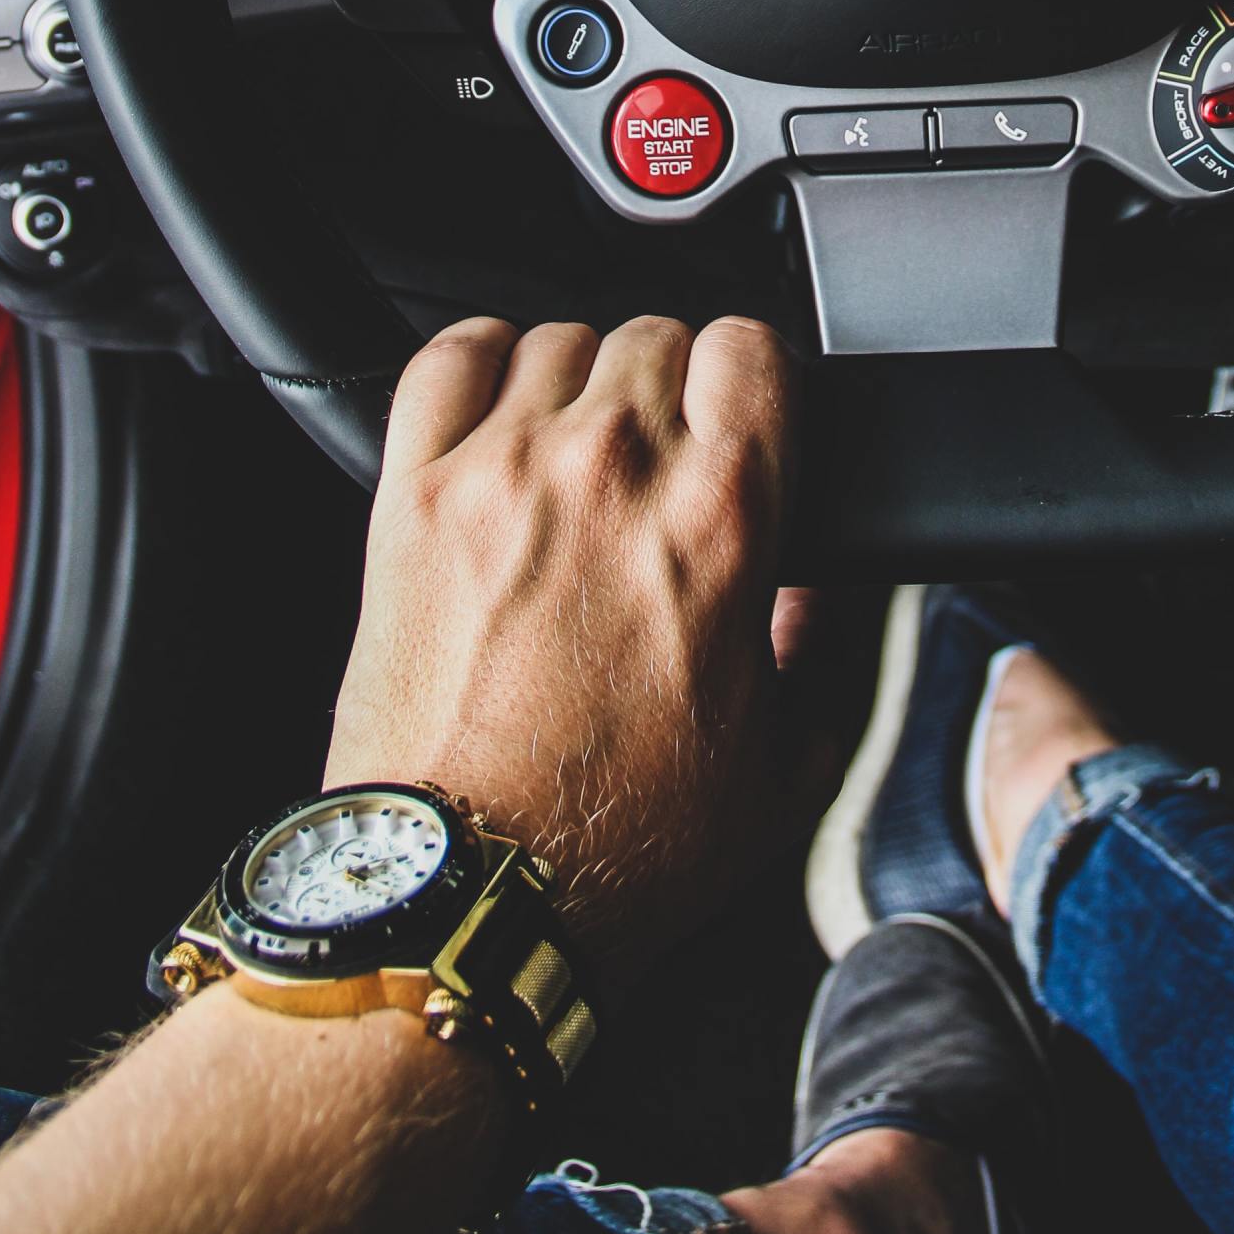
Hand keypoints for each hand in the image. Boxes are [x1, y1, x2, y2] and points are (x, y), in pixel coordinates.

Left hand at [325, 313, 822, 982]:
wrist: (473, 897)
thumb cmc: (619, 844)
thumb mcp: (788, 761)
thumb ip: (821, 647)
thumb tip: (815, 591)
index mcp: (722, 515)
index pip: (751, 348)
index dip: (753, 382)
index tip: (741, 423)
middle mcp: (614, 466)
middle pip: (656, 336)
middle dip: (667, 394)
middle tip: (656, 474)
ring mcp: (503, 468)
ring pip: (558, 341)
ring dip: (576, 388)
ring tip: (572, 467)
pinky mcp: (412, 493)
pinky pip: (447, 360)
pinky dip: (476, 369)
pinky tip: (493, 420)